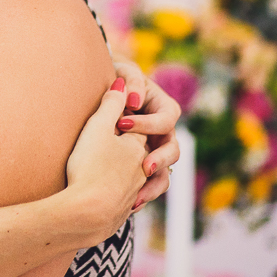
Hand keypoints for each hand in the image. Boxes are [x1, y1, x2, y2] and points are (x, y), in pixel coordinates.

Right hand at [65, 83, 148, 241]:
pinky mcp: (122, 212)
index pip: (141, 127)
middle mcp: (142, 170)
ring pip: (147, 180)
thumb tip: (122, 82)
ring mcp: (134, 192)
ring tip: (126, 172)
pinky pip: (132, 199)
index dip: (127, 119)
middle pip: (148, 153)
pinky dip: (128, 193)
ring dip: (138, 174)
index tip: (111, 117)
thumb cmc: (90, 167)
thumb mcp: (98, 127)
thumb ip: (111, 102)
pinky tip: (114, 195)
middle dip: (137, 146)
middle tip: (118, 144)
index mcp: (139, 146)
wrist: (86, 214)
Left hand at [110, 61, 181, 207]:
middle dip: (160, 159)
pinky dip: (142, 195)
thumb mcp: (123, 72)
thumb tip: (132, 97)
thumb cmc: (115, 78)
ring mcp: (154, 150)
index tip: (122, 122)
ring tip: (138, 195)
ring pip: (165, 172)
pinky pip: (150, 185)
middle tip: (144, 167)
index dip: (148, 123)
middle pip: (173, 149)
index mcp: (162, 108)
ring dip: (154, 184)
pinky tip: (130, 205)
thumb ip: (130, 82)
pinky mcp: (141, 166)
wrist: (103, 91)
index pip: (166, 118)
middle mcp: (162, 131)